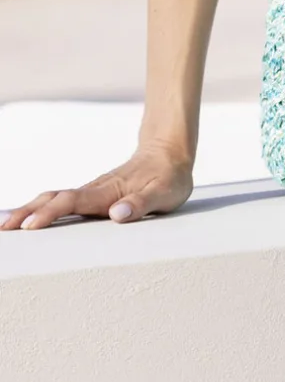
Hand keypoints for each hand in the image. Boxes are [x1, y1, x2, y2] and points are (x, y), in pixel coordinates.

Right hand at [0, 142, 193, 229]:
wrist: (170, 153)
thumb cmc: (169, 176)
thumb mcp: (164, 193)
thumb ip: (141, 204)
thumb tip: (117, 215)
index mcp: (109, 192)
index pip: (73, 202)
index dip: (51, 214)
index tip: (30, 227)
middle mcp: (96, 190)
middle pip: (54, 199)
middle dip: (28, 212)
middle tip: (3, 228)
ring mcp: (92, 191)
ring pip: (54, 198)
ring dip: (30, 210)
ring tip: (6, 226)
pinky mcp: (94, 194)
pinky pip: (62, 200)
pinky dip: (42, 208)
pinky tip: (31, 218)